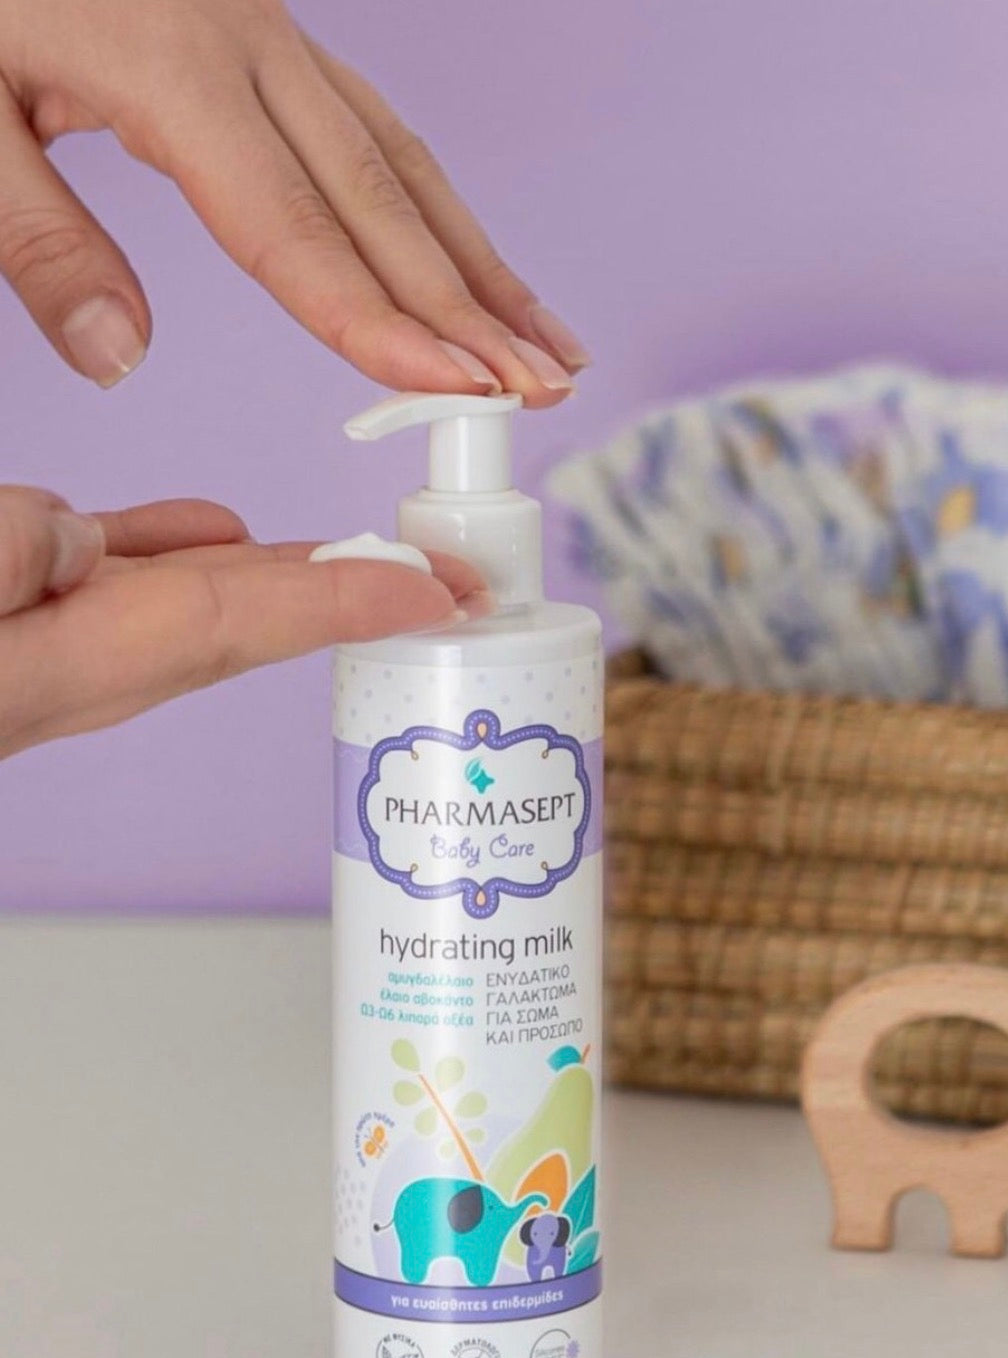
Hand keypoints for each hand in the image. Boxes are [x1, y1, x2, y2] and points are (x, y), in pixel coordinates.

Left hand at [0, 0, 586, 400]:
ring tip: (549, 348)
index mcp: (170, 68)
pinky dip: (441, 213)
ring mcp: (271, 36)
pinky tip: (474, 265)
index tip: (454, 390)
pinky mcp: (270, 40)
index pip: (296, 226)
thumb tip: (120, 358)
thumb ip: (36, 237)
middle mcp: (247, 46)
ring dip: (483, 266)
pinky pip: (382, 131)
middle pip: (383, 201)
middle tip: (539, 393)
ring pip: (406, 164)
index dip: (379, 320)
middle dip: (470, 311)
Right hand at [0, 486, 488, 758]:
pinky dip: (184, 554)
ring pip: (196, 603)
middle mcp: (72, 673)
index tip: (443, 594)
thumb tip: (84, 534)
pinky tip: (216, 530)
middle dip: (360, 600)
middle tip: (459, 582)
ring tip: (374, 556)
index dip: (349, 603)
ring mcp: (52, 654)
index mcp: (56, 667)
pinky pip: (126, 586)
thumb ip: (6, 553)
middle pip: (247, 624)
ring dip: (292, 580)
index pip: (237, 622)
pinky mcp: (21, 634)